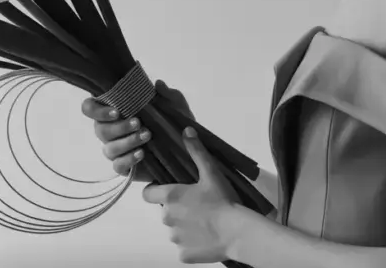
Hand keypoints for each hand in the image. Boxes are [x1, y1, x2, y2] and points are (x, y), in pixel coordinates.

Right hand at [81, 80, 193, 181]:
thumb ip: (168, 95)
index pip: (90, 108)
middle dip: (119, 126)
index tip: (116, 111)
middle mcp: (110, 130)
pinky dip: (128, 159)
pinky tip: (142, 153)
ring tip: (147, 136)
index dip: (96, 110)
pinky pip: (117, 166)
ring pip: (109, 149)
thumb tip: (158, 84)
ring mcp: (116, 149)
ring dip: (127, 142)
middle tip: (138, 123)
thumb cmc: (172, 123)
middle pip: (99, 129)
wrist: (186, 151)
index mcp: (114, 111)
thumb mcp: (175, 106)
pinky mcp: (124, 166)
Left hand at [142, 127, 240, 263]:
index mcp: (169, 198)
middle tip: (197, 205)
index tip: (169, 189)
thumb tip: (186, 130)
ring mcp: (175, 238)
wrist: (237, 232)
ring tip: (205, 222)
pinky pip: (184, 248)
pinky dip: (192, 244)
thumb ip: (196, 151)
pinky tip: (207, 238)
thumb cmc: (223, 201)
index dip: (156, 190)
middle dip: (177, 209)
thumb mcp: (211, 172)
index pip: (147, 194)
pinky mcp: (184, 255)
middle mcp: (167, 218)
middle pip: (165, 211)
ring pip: (175, 230)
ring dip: (185, 226)